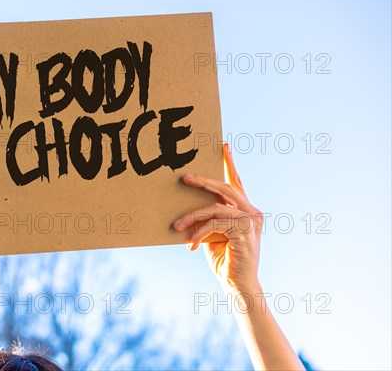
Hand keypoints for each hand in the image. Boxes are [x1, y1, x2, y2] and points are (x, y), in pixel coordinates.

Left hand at [173, 143, 263, 292]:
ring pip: (216, 207)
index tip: (223, 145)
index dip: (230, 164)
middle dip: (204, 181)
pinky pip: (215, 223)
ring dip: (193, 216)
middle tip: (185, 177)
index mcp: (246, 211)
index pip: (237, 183)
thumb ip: (209, 219)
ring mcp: (251, 221)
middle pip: (225, 188)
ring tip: (177, 225)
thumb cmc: (225, 260)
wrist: (238, 285)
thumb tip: (189, 207)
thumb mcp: (213, 235)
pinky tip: (191, 244)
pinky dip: (200, 232)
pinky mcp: (245, 231)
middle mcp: (252, 213)